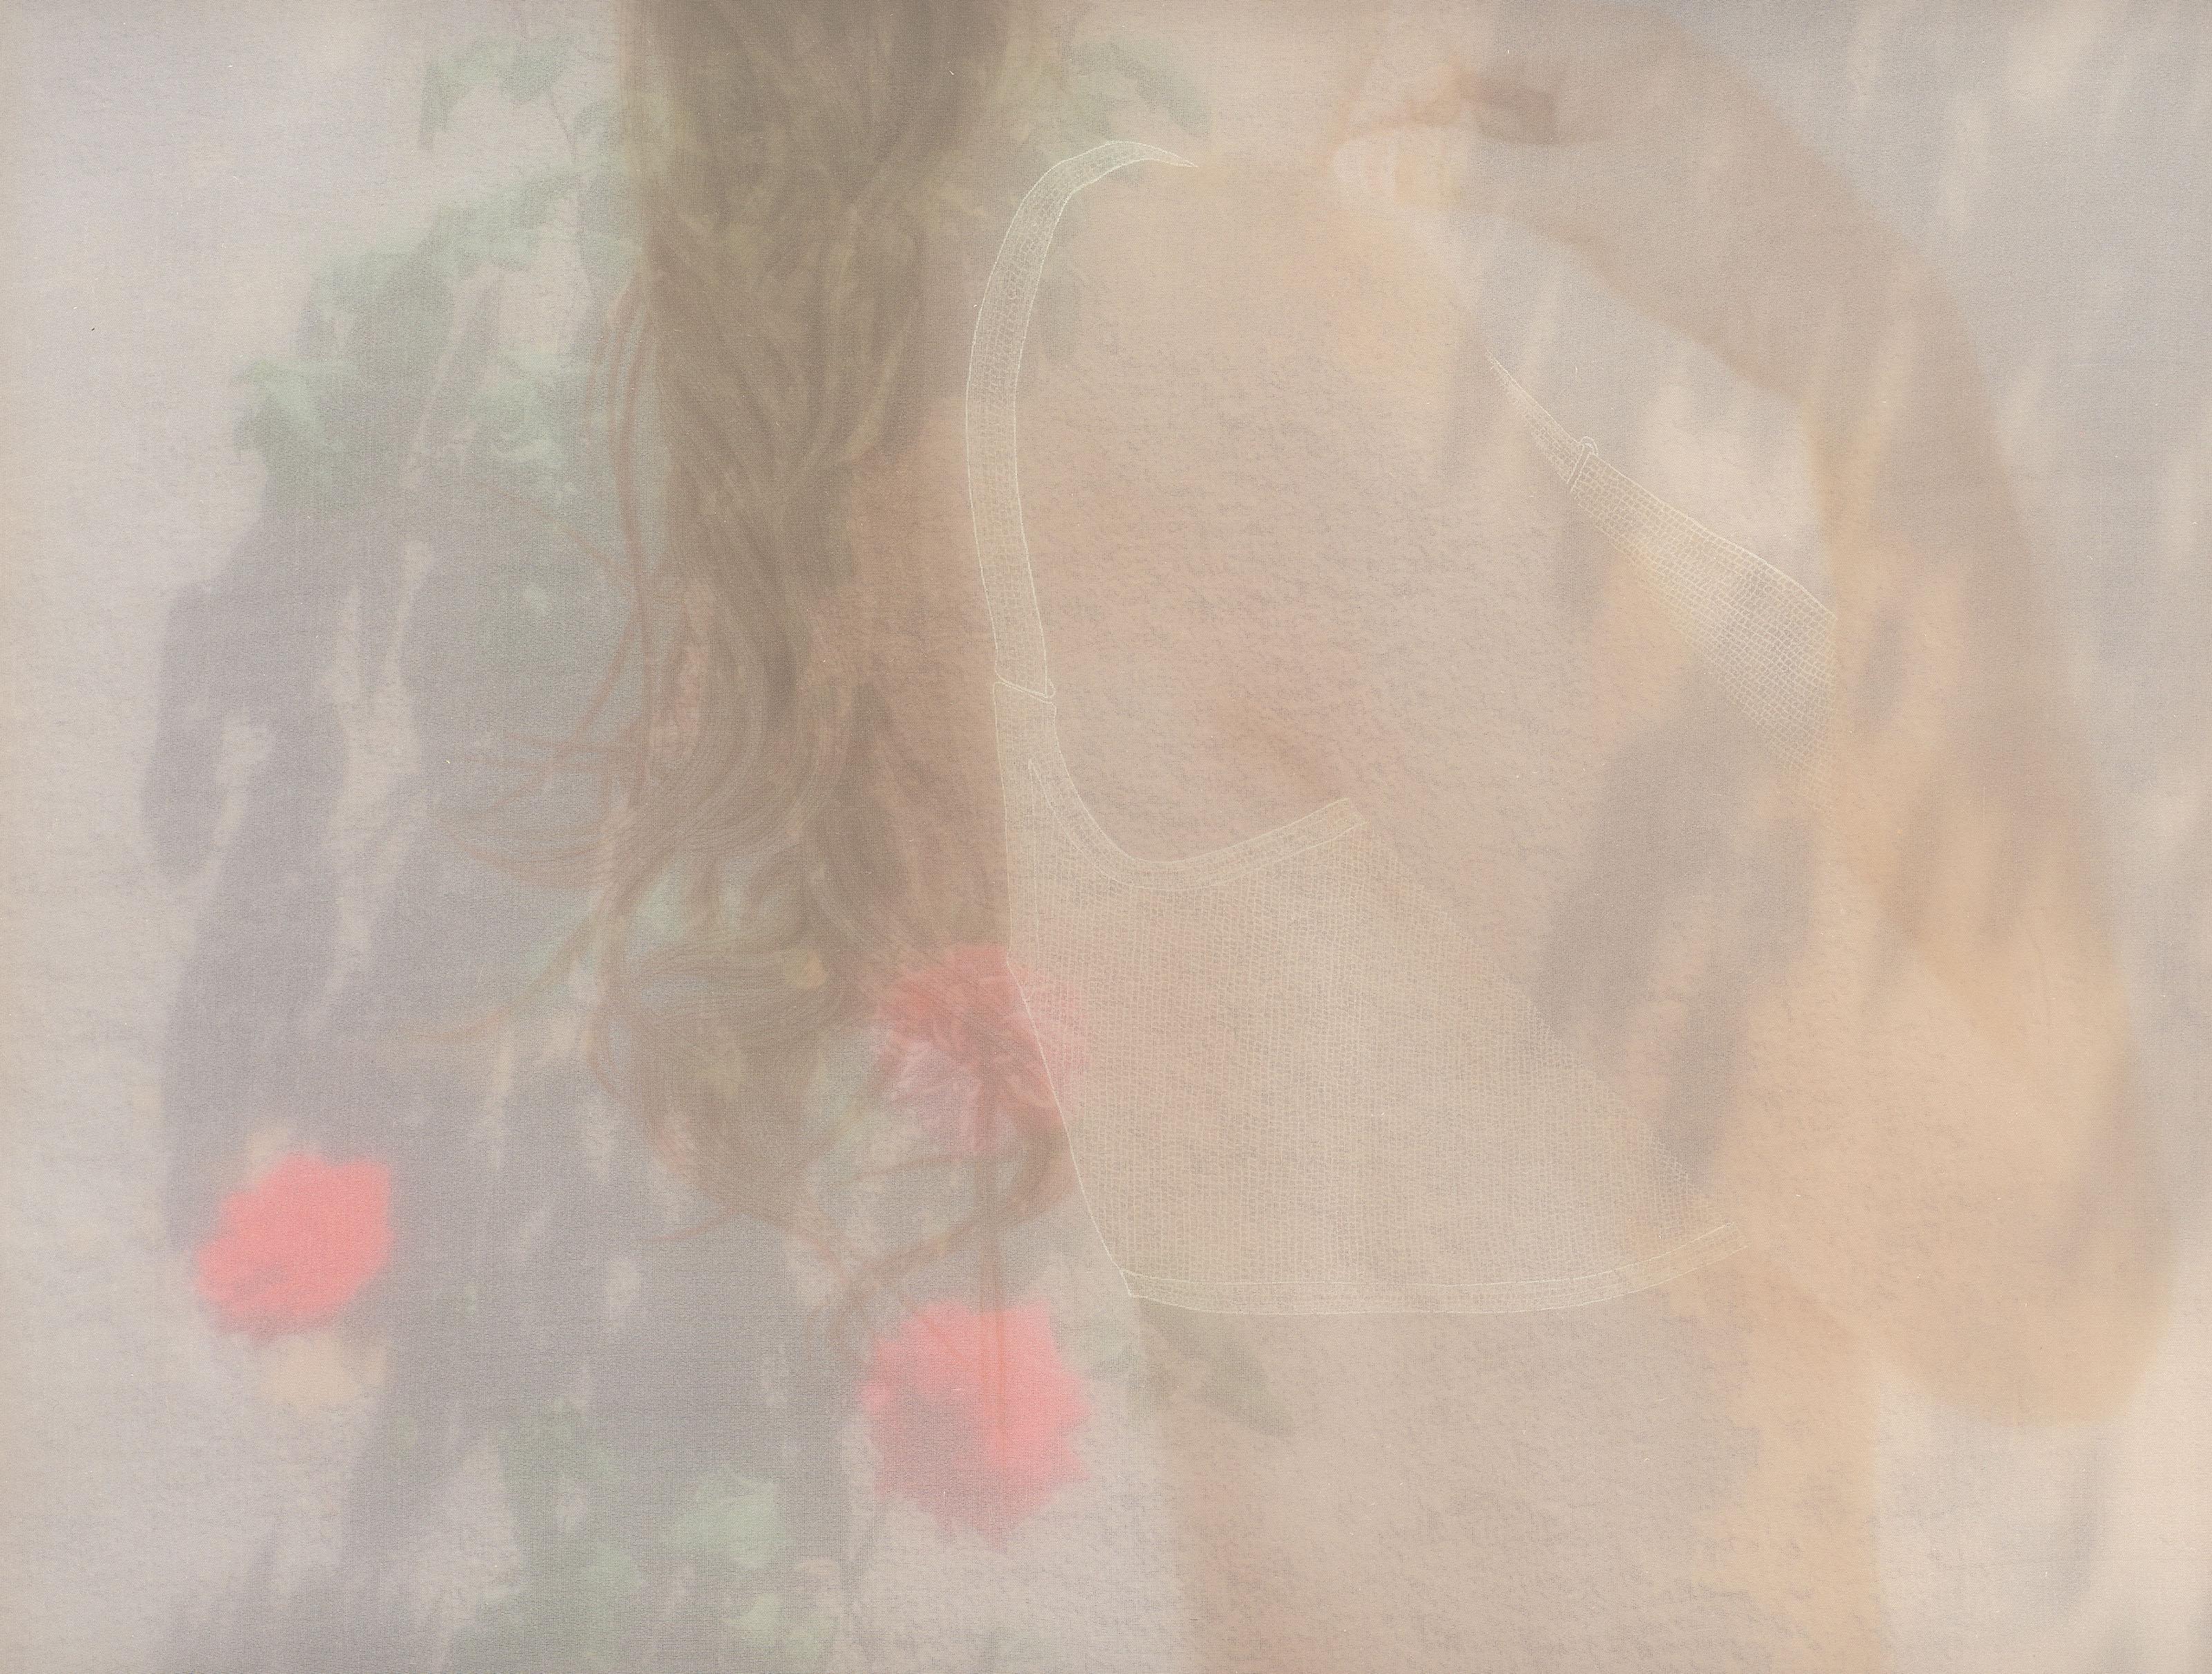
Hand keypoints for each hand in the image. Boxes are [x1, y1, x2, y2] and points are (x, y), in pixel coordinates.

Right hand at [1333, 0, 1927, 406]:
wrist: (1829, 313)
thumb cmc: (1724, 245)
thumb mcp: (1586, 204)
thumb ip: (1468, 175)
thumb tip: (1357, 162)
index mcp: (1614, 44)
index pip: (1465, 34)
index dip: (1393, 89)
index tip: (1345, 162)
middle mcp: (1611, 66)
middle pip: (1473, 62)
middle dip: (1402, 108)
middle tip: (1346, 178)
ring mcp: (1613, 121)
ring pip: (1492, 112)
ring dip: (1431, 144)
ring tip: (1376, 197)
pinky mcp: (1614, 175)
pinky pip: (1520, 155)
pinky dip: (1472, 175)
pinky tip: (1437, 206)